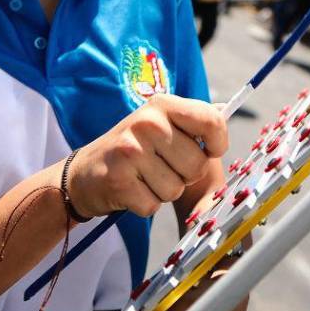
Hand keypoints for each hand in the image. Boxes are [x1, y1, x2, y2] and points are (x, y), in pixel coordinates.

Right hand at [66, 95, 227, 217]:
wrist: (84, 173)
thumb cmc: (133, 149)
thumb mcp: (160, 122)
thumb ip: (193, 119)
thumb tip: (225, 111)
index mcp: (162, 105)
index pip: (211, 120)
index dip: (219, 142)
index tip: (211, 151)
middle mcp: (147, 123)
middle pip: (197, 164)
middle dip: (186, 175)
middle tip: (163, 167)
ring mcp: (130, 151)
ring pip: (176, 188)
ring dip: (165, 191)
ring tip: (145, 177)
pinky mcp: (119, 180)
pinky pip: (154, 205)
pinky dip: (146, 204)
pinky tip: (132, 190)